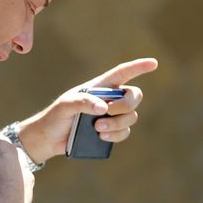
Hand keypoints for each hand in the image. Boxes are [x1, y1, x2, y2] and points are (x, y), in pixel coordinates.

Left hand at [17, 58, 157, 162]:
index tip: (153, 63)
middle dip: (126, 105)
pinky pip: (125, 132)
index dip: (138, 67)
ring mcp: (111, 116)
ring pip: (131, 117)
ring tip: (97, 129)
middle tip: (108, 112)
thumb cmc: (55, 117)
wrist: (48, 139)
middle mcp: (108, 99)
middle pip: (134, 96)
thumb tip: (104, 108)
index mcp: (99, 87)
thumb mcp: (65, 105)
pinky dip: (116, 135)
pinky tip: (101, 137)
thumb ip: (83, 102)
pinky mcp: (110, 132)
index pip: (122, 73)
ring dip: (117, 123)